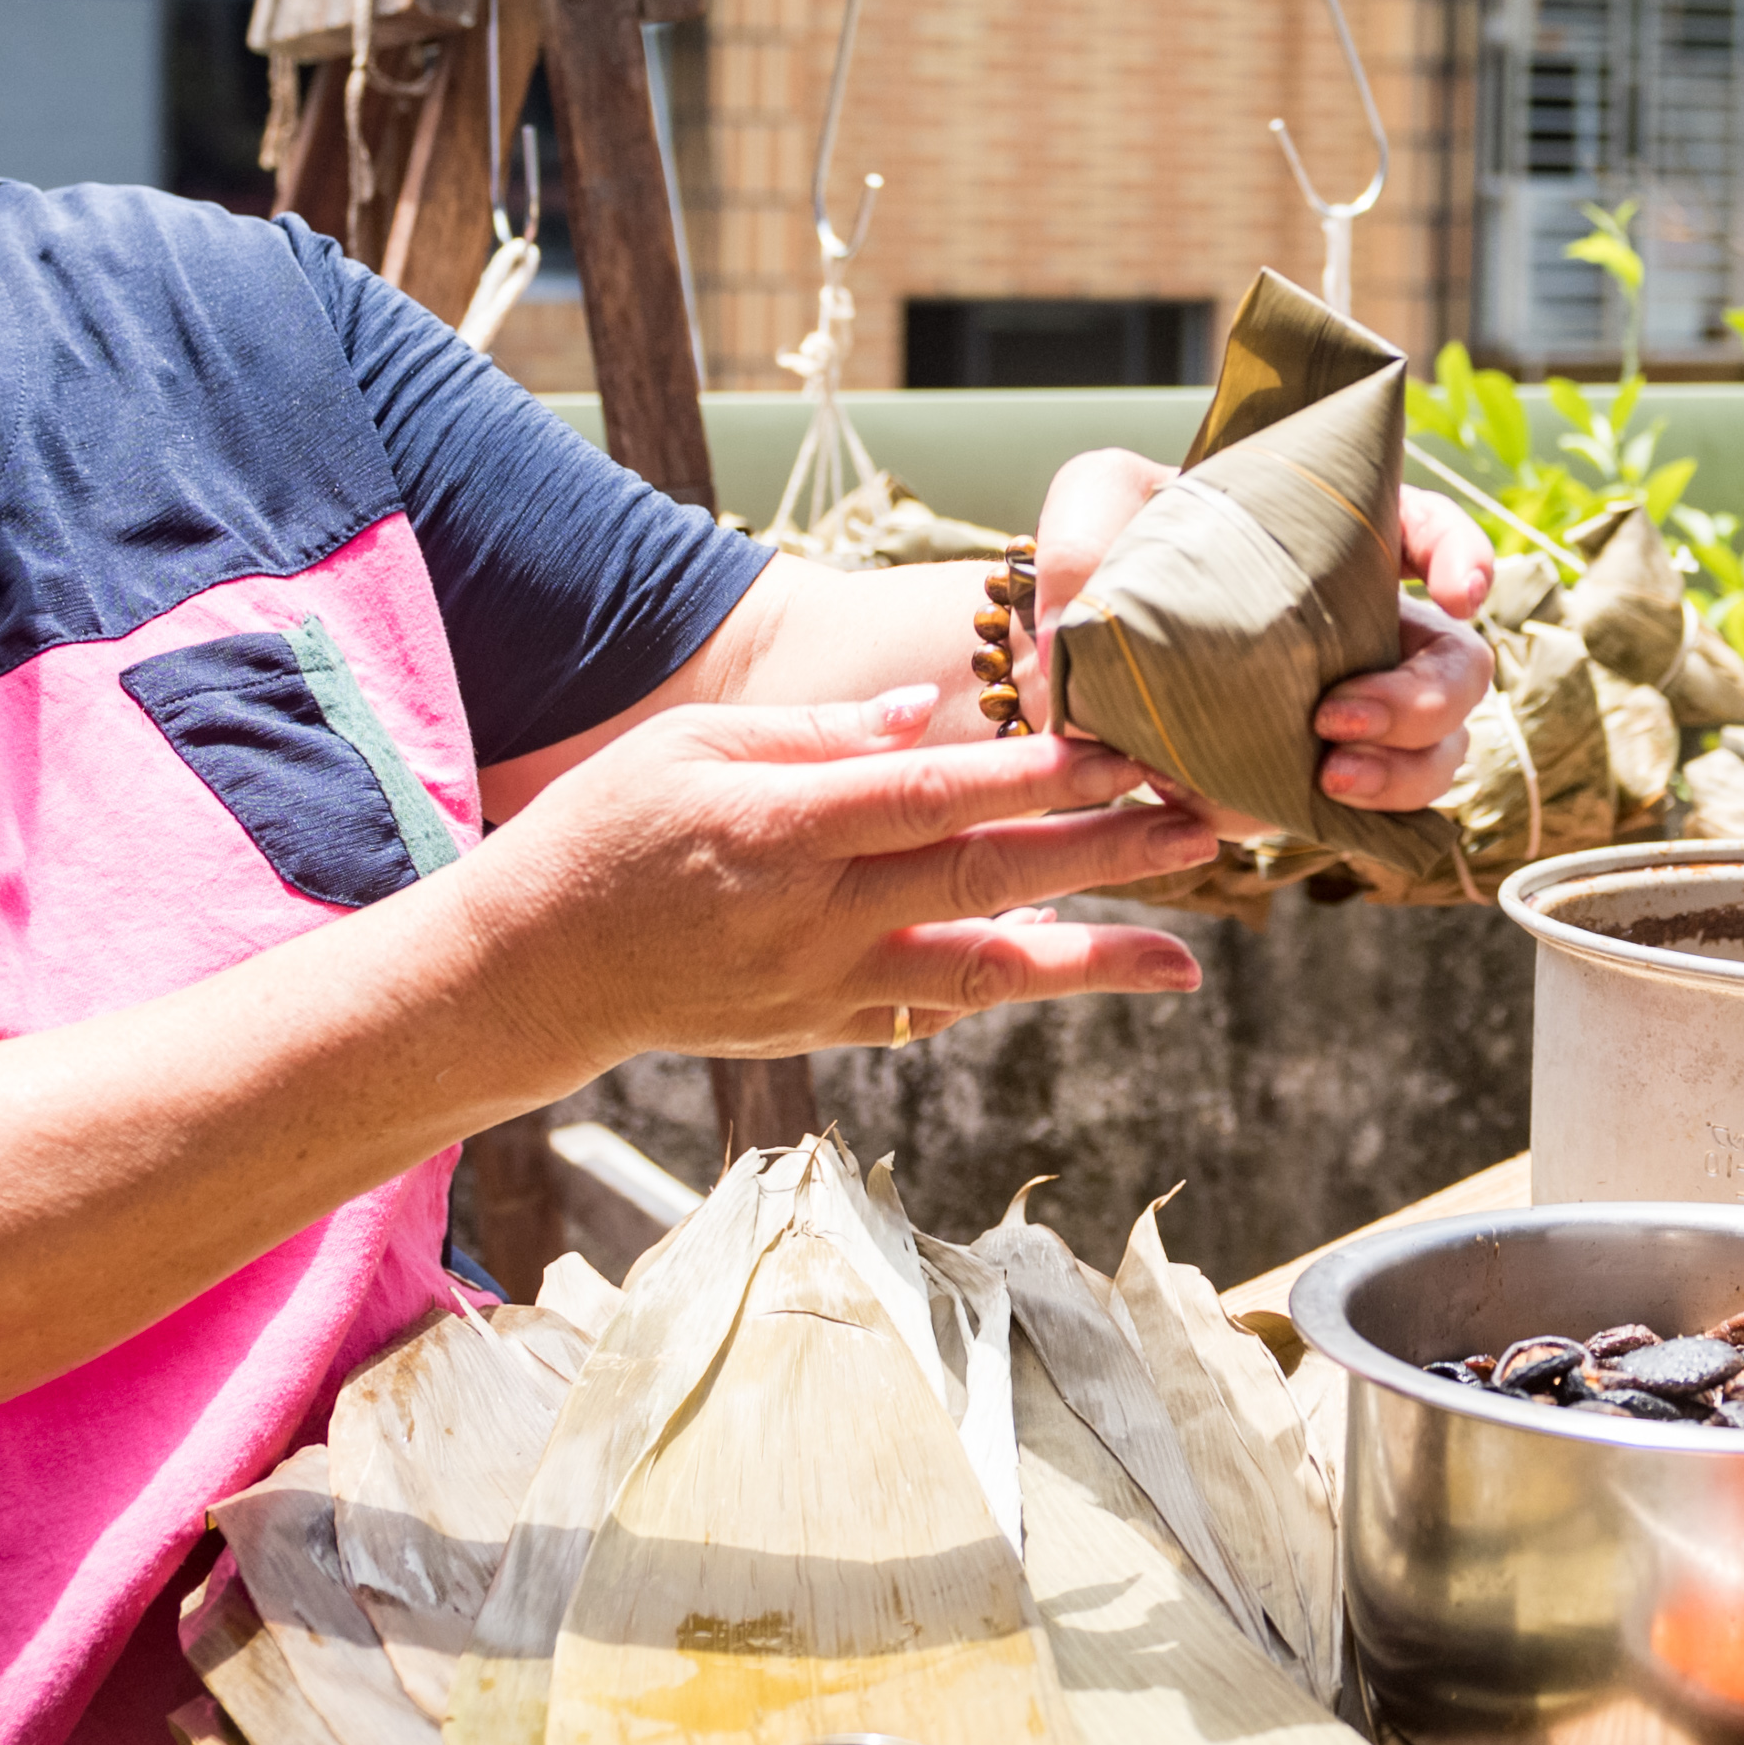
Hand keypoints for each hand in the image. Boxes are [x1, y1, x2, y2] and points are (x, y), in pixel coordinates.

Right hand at [470, 684, 1211, 1064]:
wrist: (537, 974)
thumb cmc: (612, 833)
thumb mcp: (694, 749)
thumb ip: (818, 734)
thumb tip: (932, 714)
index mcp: (782, 830)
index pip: (932, 797)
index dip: (1036, 774)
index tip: (1125, 748)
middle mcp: (816, 919)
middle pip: (986, 881)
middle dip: (1105, 854)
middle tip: (1206, 826)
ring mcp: (828, 988)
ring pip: (984, 973)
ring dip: (1093, 958)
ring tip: (1190, 954)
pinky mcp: (831, 1030)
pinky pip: (942, 1011)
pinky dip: (1020, 993)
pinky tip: (1094, 976)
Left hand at [1023, 452, 1498, 813]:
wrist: (1079, 643)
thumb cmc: (1108, 547)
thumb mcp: (1095, 500)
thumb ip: (1087, 540)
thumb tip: (1076, 636)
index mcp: (1339, 543)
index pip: (1432, 533)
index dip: (1466, 558)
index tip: (1464, 591)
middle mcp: (1364, 631)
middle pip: (1456, 668)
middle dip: (1425, 702)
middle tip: (1338, 718)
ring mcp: (1348, 713)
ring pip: (1432, 755)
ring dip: (1402, 777)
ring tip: (1330, 781)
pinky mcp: (1311, 780)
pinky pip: (1356, 815)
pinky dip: (1329, 820)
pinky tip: (1261, 812)